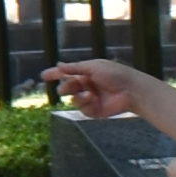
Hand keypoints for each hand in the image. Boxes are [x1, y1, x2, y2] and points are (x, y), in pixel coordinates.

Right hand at [41, 57, 175, 129]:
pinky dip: (86, 104)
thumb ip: (75, 68)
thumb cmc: (115, 74)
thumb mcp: (94, 67)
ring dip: (78, 96)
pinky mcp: (95, 111)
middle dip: (66, 87)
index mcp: (87, 73)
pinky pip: (82, 109)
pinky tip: (93, 100)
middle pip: (68, 87)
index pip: (67, 73)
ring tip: (88, 95)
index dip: (55, 74)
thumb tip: (59, 65)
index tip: (44, 76)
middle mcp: (87, 86)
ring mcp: (90, 99)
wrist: (131, 90)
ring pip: (73, 100)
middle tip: (69, 88)